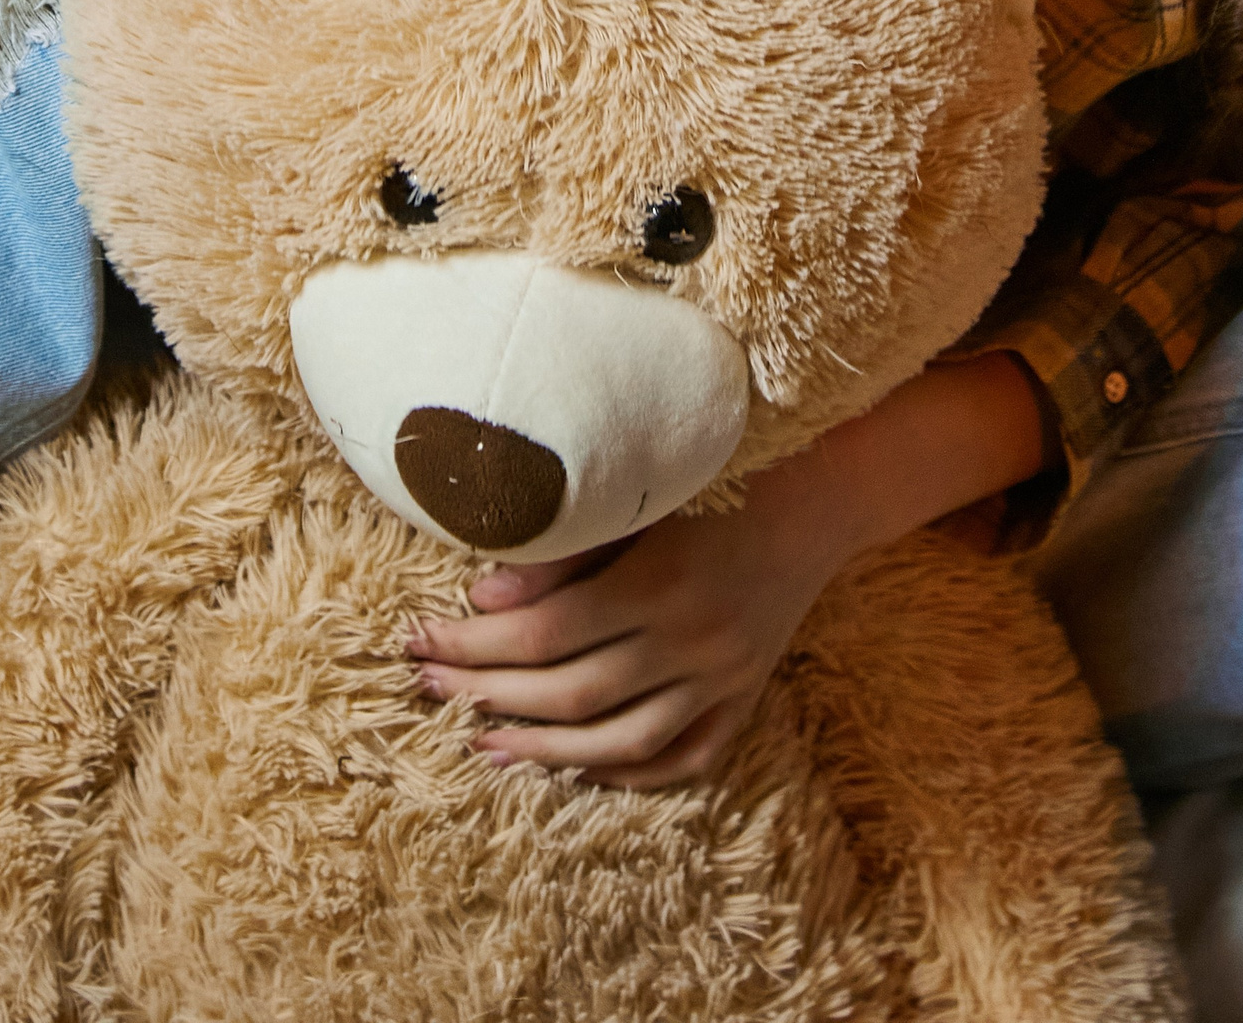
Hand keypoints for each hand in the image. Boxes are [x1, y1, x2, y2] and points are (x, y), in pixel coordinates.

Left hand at [408, 459, 847, 789]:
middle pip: (570, 694)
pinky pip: (682, 758)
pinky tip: (577, 770)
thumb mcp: (644, 493)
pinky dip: (627, 771)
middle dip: (486, 695)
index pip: (541, 636)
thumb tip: (484, 598)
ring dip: (544, 752)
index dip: (471, 645)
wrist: (825, 488)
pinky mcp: (745, 696)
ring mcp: (724, 678)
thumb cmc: (722, 471)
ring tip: (483, 745)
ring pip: (621, 741)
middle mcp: (694, 640)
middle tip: (426, 688)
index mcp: (661, 580)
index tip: (417, 639)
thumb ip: (566, 548)